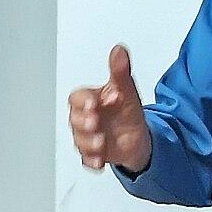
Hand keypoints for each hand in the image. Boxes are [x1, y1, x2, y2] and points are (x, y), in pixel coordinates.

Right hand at [66, 44, 152, 175]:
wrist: (137, 136)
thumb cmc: (125, 111)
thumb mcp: (126, 90)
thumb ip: (120, 71)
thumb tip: (119, 50)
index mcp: (90, 99)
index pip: (77, 98)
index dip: (83, 100)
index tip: (94, 103)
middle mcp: (85, 118)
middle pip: (74, 120)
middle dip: (83, 122)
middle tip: (94, 122)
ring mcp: (88, 137)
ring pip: (79, 141)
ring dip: (88, 142)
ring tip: (101, 142)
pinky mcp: (94, 154)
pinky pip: (87, 159)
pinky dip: (92, 161)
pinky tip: (99, 161)